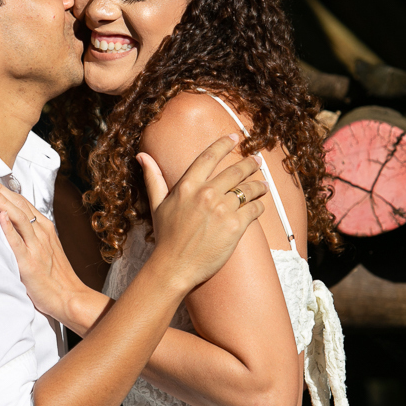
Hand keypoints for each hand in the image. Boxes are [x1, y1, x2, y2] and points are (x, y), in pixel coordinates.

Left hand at [0, 179, 93, 328]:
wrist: (70, 296)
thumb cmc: (56, 276)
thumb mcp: (45, 248)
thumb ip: (30, 234)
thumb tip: (10, 222)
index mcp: (45, 228)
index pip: (23, 203)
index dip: (6, 190)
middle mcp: (41, 233)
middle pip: (19, 205)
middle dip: (1, 190)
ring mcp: (36, 247)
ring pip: (19, 218)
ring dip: (2, 202)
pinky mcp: (29, 263)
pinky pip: (16, 242)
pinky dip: (8, 228)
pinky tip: (0, 217)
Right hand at [142, 134, 267, 292]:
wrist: (175, 268)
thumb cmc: (166, 237)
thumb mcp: (157, 205)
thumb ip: (153, 178)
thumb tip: (142, 155)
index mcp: (187, 186)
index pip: (209, 157)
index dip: (224, 144)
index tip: (235, 137)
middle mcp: (206, 194)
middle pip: (235, 170)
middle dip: (249, 164)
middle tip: (257, 161)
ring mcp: (222, 209)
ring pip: (249, 188)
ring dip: (259, 184)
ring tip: (263, 184)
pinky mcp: (235, 226)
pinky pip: (255, 208)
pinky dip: (260, 205)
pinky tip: (260, 205)